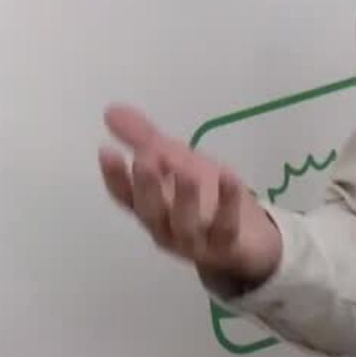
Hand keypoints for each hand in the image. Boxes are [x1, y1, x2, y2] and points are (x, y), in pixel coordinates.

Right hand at [97, 103, 282, 288]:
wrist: (249, 239)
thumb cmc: (206, 197)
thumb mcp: (176, 161)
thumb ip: (144, 138)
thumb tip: (110, 110)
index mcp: (151, 207)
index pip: (125, 195)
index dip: (114, 176)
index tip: (106, 150)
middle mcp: (167, 227)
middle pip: (150, 211)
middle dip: (146, 186)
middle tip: (144, 158)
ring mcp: (196, 241)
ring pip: (184, 224)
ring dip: (184, 197)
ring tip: (185, 168)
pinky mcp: (227, 245)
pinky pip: (225, 227)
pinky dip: (227, 204)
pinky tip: (229, 177)